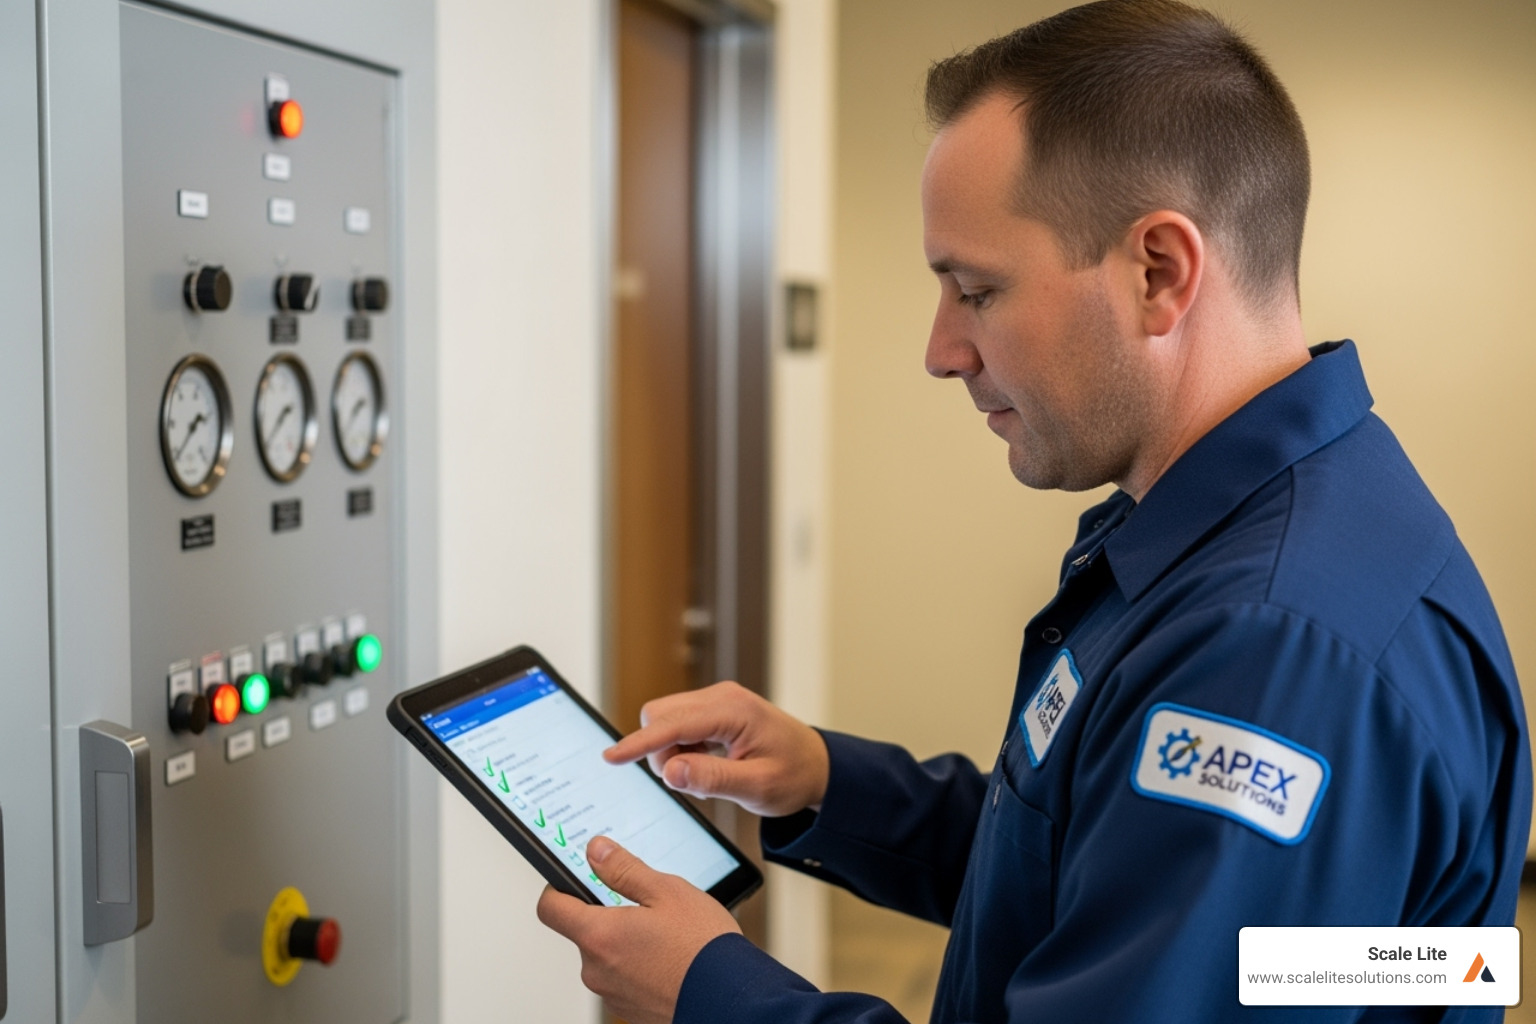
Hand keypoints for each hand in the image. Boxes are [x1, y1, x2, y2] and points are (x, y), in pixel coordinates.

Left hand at [536, 837, 740, 1023]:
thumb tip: (595, 851)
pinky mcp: (628, 1010)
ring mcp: (611, 994)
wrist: (731, 998)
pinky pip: (622, 979)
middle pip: (583, 932)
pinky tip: (668, 958)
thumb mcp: (666, 891)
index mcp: (599, 935)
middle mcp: (597, 970)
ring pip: (605, 956)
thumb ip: (623, 869)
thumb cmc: (702, 947)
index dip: (558, 888)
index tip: (574, 879)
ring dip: (625, 942)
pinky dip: (638, 966)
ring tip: (664, 935)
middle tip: (644, 907)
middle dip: (607, 915)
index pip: (550, 908)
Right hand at [604, 681, 829, 817]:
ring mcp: (717, 700)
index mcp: (733, 711)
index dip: (639, 743)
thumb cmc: (793, 776)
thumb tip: (670, 772)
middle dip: (661, 752)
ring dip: (673, 752)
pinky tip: (709, 764)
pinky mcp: (714, 709)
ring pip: (666, 720)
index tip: (610, 758)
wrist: (818, 766)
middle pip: (660, 716)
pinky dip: (683, 748)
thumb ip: (712, 778)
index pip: (672, 724)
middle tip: (693, 782)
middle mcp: (722, 697)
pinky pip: (679, 725)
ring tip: (709, 775)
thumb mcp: (757, 787)